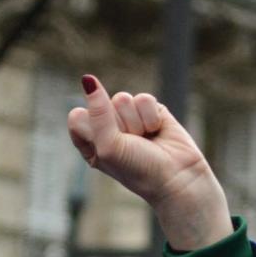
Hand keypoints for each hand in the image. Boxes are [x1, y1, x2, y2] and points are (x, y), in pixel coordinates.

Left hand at [68, 76, 232, 251]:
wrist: (177, 178)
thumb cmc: (139, 170)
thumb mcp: (109, 145)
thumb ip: (97, 112)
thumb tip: (88, 78)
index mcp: (89, 142)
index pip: (77, 116)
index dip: (94, 128)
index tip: (108, 148)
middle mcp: (107, 128)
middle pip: (101, 104)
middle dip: (119, 125)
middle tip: (132, 146)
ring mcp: (129, 118)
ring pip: (123, 98)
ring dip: (136, 122)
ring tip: (146, 140)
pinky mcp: (151, 110)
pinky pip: (144, 98)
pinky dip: (151, 116)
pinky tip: (157, 132)